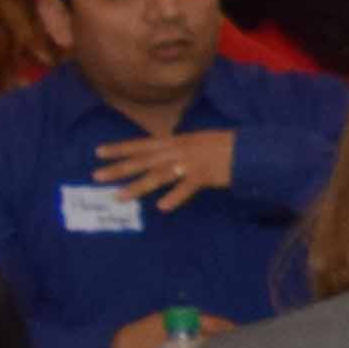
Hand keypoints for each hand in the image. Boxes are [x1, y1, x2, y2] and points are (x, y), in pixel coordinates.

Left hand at [95, 129, 233, 211]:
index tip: (98, 152)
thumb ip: (178, 149)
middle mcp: (178, 150)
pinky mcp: (205, 176)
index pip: (142, 144)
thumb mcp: (197, 141)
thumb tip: (162, 156)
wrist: (251, 149)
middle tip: (97, 177)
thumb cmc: (226, 146)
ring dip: (138, 186)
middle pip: (143, 161)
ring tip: (119, 196)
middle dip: (119, 169)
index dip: (120, 148)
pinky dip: (175, 197)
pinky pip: (186, 188)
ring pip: (158, 175)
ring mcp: (190, 163)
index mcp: (176, 141)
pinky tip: (162, 207)